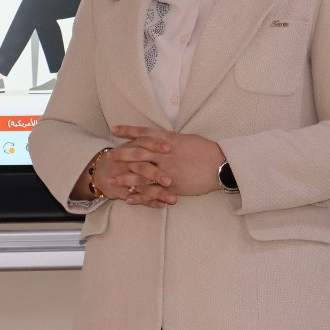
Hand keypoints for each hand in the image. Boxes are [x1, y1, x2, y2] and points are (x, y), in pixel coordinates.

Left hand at [110, 125, 226, 199]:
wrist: (220, 164)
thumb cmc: (206, 150)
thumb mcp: (187, 139)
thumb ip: (171, 140)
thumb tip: (161, 139)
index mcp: (168, 140)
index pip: (144, 133)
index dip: (128, 131)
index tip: (114, 129)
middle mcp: (164, 154)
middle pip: (138, 153)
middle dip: (122, 155)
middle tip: (109, 157)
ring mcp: (167, 170)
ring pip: (141, 174)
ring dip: (125, 178)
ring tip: (111, 181)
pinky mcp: (172, 186)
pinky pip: (152, 192)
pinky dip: (140, 197)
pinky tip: (129, 199)